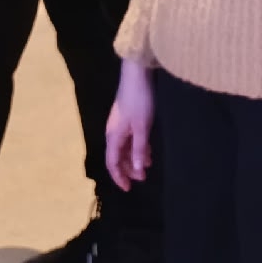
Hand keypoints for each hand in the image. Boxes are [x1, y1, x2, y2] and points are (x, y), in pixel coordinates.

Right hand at [107, 57, 155, 191]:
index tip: (128, 189)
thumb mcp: (142, 127)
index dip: (119, 177)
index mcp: (113, 136)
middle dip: (128, 169)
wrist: (137, 74)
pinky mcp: (127, 116)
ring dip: (134, 158)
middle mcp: (113, 131)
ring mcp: (120, 123)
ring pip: (125, 147)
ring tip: (147, 166)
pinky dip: (138, 146)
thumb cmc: (140, 101)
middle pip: (118, 156)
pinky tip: (148, 150)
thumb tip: (136, 170)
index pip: (112, 162)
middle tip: (142, 179)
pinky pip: (130, 138)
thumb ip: (139, 149)